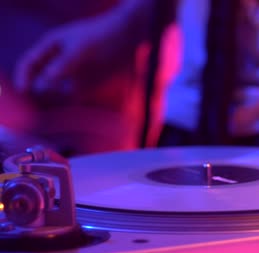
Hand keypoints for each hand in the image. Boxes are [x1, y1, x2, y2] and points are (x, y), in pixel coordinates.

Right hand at [14, 13, 138, 95]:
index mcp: (51, 47)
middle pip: (42, 80)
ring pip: (58, 90)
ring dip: (59, 98)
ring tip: (65, 102)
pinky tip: (79, 103)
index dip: (24, 77)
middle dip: (42, 91)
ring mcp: (73, 73)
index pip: (30, 63)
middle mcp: (60, 61)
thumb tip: (46, 80)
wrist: (127, 37)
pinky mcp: (88, 83)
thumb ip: (64, 63)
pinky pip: (76, 95)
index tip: (24, 91)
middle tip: (48, 99)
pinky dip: (75, 100)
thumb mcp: (81, 48)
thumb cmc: (101, 36)